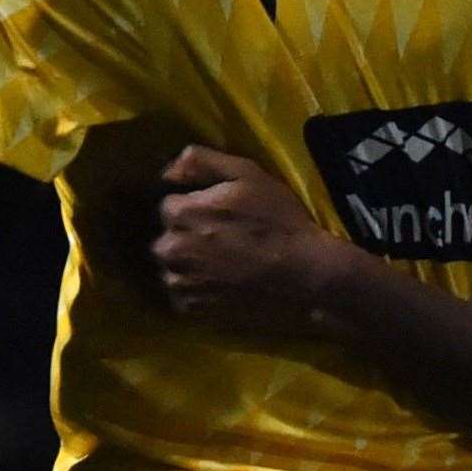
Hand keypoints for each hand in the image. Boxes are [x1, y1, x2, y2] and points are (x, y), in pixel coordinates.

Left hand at [153, 145, 347, 329]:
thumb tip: (167, 171)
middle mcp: (170, 249)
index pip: (169, 205)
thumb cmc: (278, 220)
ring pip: (173, 266)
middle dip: (187, 236)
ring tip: (223, 264)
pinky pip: (183, 293)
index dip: (195, 207)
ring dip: (190, 263)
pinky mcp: (191, 308)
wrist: (304, 274)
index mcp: (180, 213)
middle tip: (222, 240)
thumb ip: (201, 162)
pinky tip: (222, 283)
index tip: (218, 214)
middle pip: (168, 237)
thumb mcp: (247, 174)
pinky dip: (196, 289)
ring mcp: (178, 282)